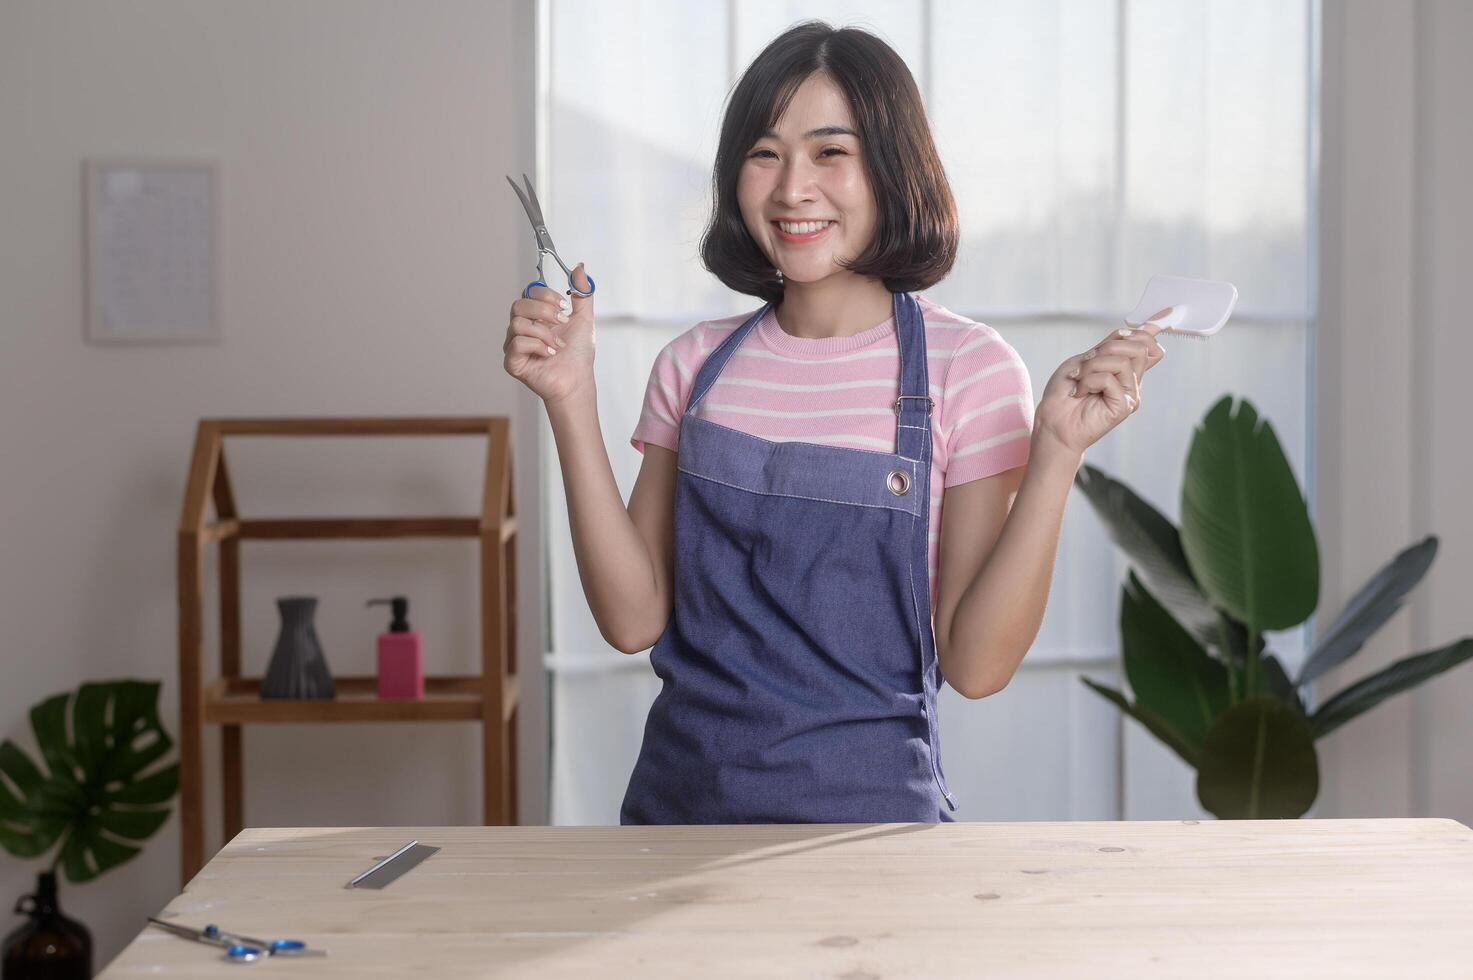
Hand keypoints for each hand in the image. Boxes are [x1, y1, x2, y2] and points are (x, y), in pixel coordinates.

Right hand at [502, 263, 596, 405]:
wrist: (578, 381)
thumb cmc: (578, 355)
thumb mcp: (584, 318)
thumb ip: (582, 293)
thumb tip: (580, 267)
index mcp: (537, 316)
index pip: (530, 292)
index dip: (547, 296)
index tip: (564, 306)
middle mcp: (523, 328)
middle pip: (519, 304)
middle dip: (544, 311)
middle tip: (561, 323)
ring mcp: (515, 345)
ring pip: (518, 323)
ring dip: (545, 334)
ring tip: (558, 346)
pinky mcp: (512, 361)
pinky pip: (517, 343)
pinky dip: (538, 346)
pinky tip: (549, 355)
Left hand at [1032, 313, 1167, 457]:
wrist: (1053, 422)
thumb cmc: (1064, 394)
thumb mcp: (1084, 361)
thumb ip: (1109, 347)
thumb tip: (1134, 331)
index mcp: (1123, 369)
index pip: (1147, 347)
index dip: (1154, 330)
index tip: (1167, 312)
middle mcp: (1131, 381)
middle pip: (1139, 348)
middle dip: (1107, 348)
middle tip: (1085, 364)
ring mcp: (1130, 394)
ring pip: (1122, 361)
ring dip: (1093, 367)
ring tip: (1080, 380)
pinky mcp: (1125, 405)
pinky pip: (1110, 379)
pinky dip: (1089, 381)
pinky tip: (1081, 393)